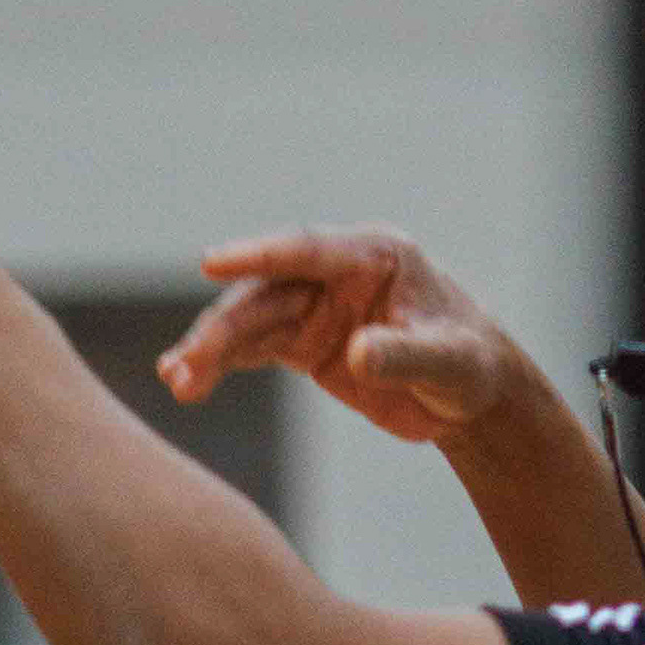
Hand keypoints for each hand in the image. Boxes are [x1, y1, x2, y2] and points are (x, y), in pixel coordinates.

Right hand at [161, 227, 527, 446]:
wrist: (466, 394)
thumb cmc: (467, 366)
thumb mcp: (447, 362)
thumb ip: (404, 355)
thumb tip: (359, 352)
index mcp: (375, 256)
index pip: (308, 250)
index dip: (259, 254)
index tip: (211, 262)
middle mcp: (336, 274)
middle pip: (266, 291)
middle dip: (223, 326)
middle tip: (187, 363)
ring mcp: (314, 307)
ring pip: (249, 320)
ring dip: (210, 349)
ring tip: (177, 380)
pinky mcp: (301, 341)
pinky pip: (251, 349)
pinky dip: (219, 365)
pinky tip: (186, 383)